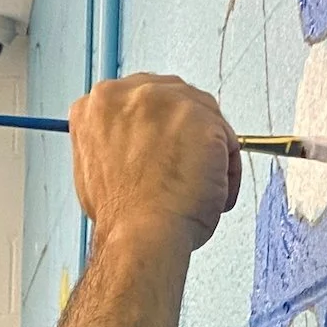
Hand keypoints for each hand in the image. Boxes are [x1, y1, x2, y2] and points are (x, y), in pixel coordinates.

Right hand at [68, 74, 241, 251]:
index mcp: (99, 103)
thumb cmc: (123, 215)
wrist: (139, 234)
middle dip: (186, 133)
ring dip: (207, 152)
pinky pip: (228, 140)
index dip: (156, 127)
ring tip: (194, 188)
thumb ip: (115, 141)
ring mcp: (167, 101)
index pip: (142, 98)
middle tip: (185, 170)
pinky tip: (210, 193)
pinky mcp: (201, 117)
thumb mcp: (97, 165)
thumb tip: (135, 140)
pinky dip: (226, 171)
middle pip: (176, 97)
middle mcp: (130, 92)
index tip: (163, 146)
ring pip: (205, 116)